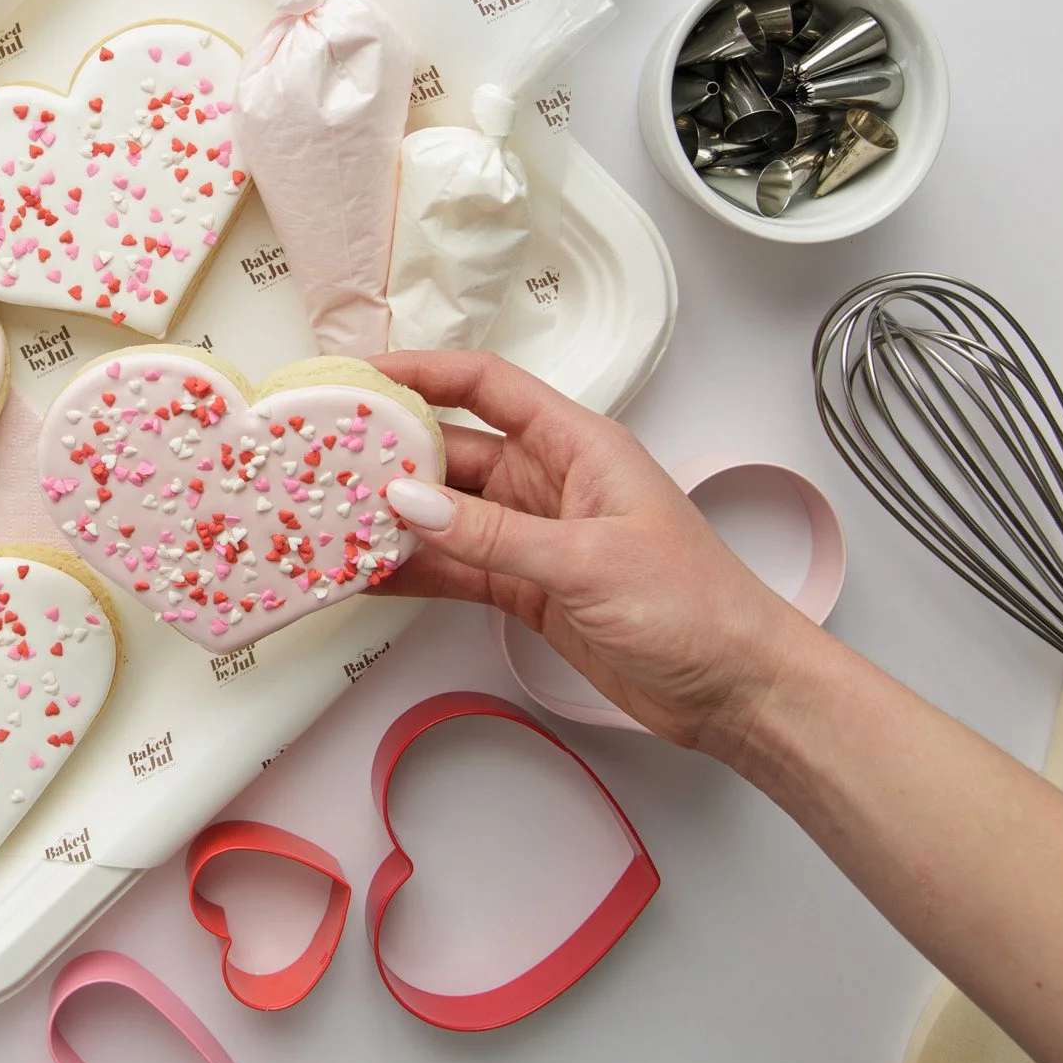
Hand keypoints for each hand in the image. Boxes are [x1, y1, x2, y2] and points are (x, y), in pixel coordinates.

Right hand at [373, 349, 820, 753]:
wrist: (737, 690)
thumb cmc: (696, 606)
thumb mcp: (588, 561)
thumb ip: (493, 534)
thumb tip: (410, 501)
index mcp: (579, 445)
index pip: (487, 386)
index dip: (423, 371)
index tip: (362, 375)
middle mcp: (552, 480)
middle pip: (454, 448)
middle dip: (392, 451)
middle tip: (325, 457)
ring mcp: (537, 536)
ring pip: (448, 511)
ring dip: (396, 516)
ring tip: (332, 519)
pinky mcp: (529, 587)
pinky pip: (458, 566)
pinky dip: (417, 569)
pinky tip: (371, 573)